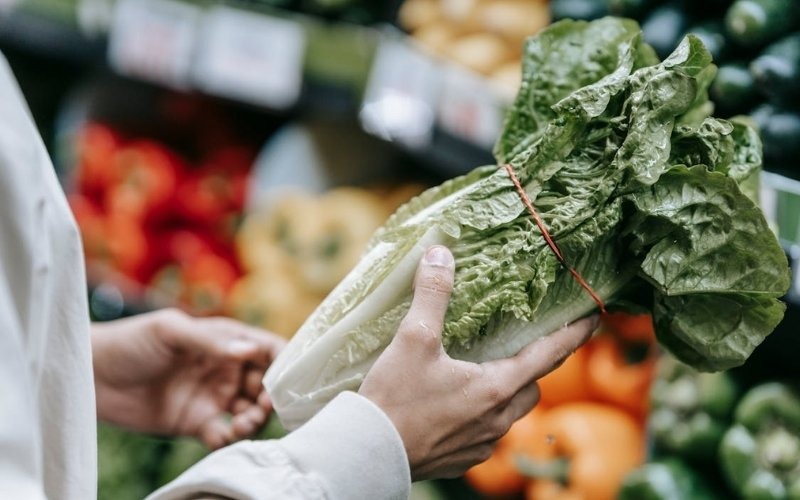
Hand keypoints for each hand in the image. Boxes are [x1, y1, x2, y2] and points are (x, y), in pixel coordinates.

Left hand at [92, 309, 285, 448]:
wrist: (91, 376)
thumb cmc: (130, 342)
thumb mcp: (170, 331)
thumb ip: (210, 342)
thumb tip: (249, 351)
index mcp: (224, 340)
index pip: (266, 348)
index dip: (284, 361)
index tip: (290, 378)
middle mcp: (224, 368)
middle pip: (265, 383)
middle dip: (272, 396)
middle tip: (265, 407)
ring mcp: (212, 396)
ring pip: (250, 410)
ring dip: (255, 419)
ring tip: (243, 424)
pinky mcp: (196, 422)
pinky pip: (224, 434)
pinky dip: (231, 439)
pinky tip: (223, 436)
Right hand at [359, 245, 596, 480]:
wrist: (369, 453)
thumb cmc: (395, 398)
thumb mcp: (413, 339)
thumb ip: (432, 294)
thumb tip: (440, 254)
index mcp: (496, 387)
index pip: (549, 356)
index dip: (574, 335)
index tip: (594, 319)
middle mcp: (497, 420)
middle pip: (532, 388)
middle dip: (534, 366)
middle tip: (523, 346)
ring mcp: (482, 444)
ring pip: (509, 413)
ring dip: (506, 392)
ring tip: (485, 374)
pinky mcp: (462, 460)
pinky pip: (485, 434)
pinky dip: (481, 415)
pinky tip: (455, 405)